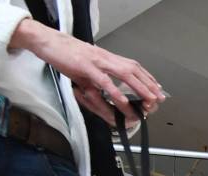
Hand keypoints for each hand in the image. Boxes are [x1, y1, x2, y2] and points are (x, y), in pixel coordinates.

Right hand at [11, 19, 164, 125]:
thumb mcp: (87, 68)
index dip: (147, 78)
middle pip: (134, 70)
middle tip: (159, 98)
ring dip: (139, 89)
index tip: (157, 88)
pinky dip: (115, 92)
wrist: (48, 42)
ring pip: (124, 75)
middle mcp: (106, 58)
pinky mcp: (85, 67)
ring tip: (149, 101)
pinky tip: (123, 102)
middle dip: (149, 85)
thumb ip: (98, 81)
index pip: (133, 66)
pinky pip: (104, 81)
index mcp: (107, 57)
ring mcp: (97, 61)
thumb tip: (106, 95)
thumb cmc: (66, 54)